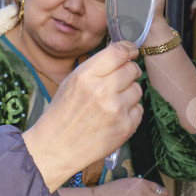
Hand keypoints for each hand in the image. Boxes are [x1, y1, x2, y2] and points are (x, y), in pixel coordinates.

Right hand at [23, 41, 142, 190]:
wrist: (56, 146)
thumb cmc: (62, 113)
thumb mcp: (71, 82)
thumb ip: (95, 68)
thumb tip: (120, 54)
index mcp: (85, 76)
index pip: (118, 52)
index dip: (128, 49)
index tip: (130, 51)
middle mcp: (102, 90)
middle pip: (132, 69)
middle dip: (129, 71)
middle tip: (120, 79)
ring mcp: (116, 109)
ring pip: (138, 89)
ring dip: (129, 93)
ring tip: (111, 102)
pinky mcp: (126, 127)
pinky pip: (139, 109)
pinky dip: (130, 111)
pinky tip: (114, 116)